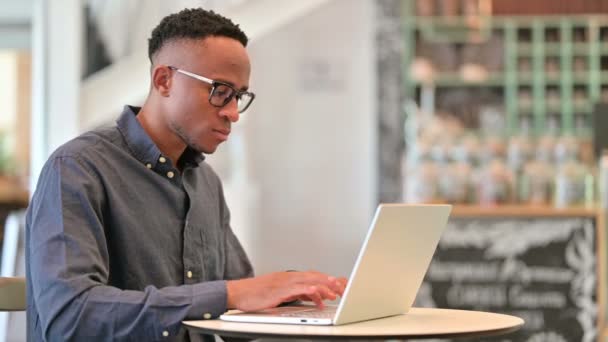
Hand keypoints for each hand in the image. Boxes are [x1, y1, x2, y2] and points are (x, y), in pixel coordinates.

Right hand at [226, 271, 346, 311]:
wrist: (237, 292)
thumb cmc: (257, 294)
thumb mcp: (281, 293)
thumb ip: (298, 293)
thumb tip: (314, 297)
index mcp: (291, 277)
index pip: (315, 276)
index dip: (329, 280)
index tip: (342, 286)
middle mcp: (289, 277)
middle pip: (315, 277)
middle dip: (331, 283)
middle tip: (344, 289)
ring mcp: (284, 282)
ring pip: (308, 281)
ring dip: (323, 286)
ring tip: (335, 291)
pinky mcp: (278, 290)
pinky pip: (296, 289)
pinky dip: (308, 291)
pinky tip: (316, 294)